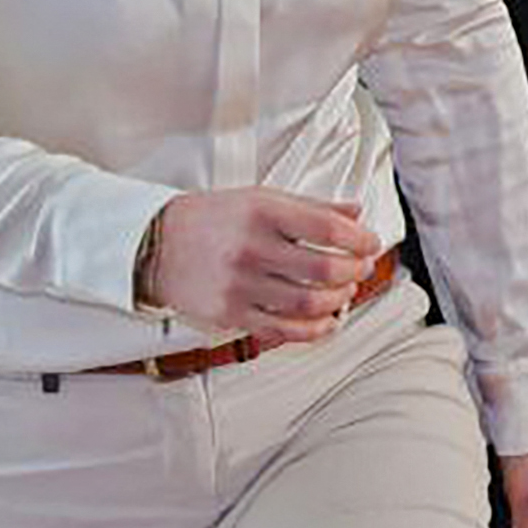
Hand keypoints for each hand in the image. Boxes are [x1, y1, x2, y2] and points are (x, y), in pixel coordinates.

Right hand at [141, 189, 380, 345]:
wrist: (156, 244)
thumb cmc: (215, 218)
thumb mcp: (262, 198)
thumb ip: (312, 207)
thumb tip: (356, 212)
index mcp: (263, 212)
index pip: (328, 229)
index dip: (360, 240)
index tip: (371, 244)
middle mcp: (252, 248)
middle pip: (324, 270)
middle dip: (355, 271)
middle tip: (361, 268)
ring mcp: (239, 285)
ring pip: (308, 302)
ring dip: (338, 300)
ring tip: (345, 291)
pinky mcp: (229, 314)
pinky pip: (283, 329)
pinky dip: (314, 329)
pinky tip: (327, 320)